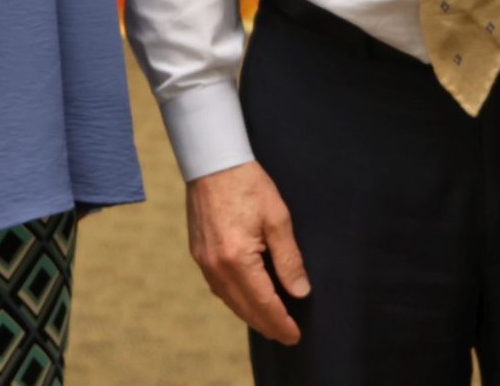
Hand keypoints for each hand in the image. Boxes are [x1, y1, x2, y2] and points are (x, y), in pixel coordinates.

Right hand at [187, 162, 309, 343]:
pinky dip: (235, 299)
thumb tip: (300, 291)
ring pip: (229, 300)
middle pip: (244, 308)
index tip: (295, 335)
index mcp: (237, 259)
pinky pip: (218, 288)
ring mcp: (203, 262)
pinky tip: (247, 299)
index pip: (263, 302)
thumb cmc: (249, 185)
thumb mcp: (278, 218)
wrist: (213, 164)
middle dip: (266, 325)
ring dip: (250, 315)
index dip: (280, 321)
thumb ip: (289, 259)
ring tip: (270, 323)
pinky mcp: (199, 254)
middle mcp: (216, 267)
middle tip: (286, 336)